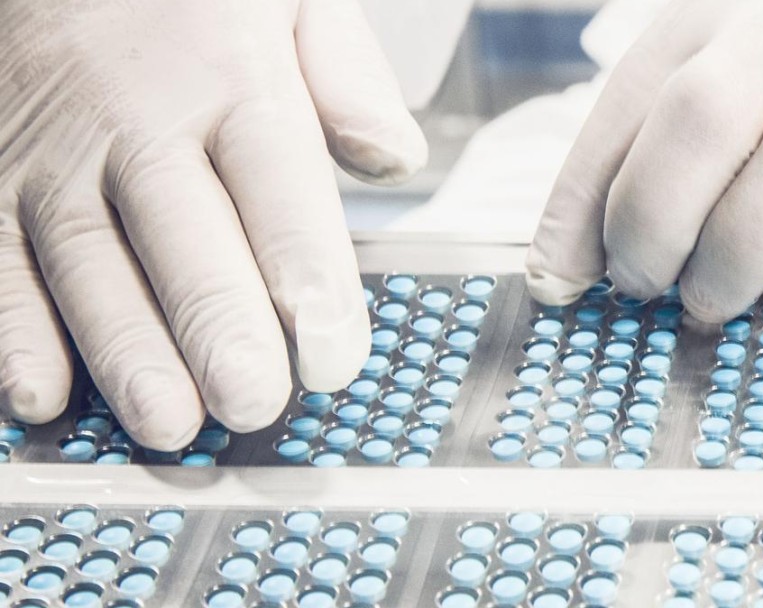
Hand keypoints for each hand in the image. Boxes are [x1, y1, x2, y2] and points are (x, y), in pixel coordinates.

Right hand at [0, 0, 425, 448]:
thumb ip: (347, 78)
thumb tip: (394, 159)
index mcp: (231, 78)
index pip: (278, 188)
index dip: (307, 279)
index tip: (334, 355)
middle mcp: (137, 120)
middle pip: (183, 236)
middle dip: (219, 328)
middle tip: (253, 402)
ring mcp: (57, 154)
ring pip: (89, 263)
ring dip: (126, 350)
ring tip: (169, 423)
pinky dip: (13, 333)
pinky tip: (41, 397)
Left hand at [527, 0, 762, 319]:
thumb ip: (695, 128)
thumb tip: (587, 248)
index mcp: (739, 2)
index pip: (634, 101)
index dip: (581, 202)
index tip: (563, 278)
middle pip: (701, 117)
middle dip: (652, 224)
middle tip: (651, 286)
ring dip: (741, 250)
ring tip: (724, 296)